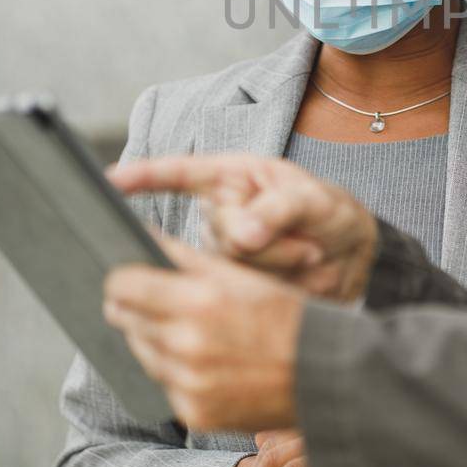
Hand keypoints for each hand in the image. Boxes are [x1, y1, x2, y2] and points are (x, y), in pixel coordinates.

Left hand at [104, 234, 303, 430]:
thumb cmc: (288, 318)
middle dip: (133, 306)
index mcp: (199, 299)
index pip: (123, 284)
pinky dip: (174, 372)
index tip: (127, 274)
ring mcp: (188, 383)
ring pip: (142, 351)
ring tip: (182, 328)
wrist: (326, 377)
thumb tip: (142, 242)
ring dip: (153, 337)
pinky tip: (201, 361)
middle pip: (124, 318)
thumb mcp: (243, 276)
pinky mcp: (193, 413)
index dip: (121, 277)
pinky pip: (164, 384)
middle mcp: (186, 343)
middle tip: (147, 298)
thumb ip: (189, 260)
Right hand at [109, 154, 380, 301]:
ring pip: (231, 269)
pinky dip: (278, 287)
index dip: (143, 177)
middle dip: (270, 244)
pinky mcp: (233, 287)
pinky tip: (300, 277)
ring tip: (310, 255)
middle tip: (309, 243)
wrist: (357, 260)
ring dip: (280, 266)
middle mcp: (220, 214)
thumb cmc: (332, 214)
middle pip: (220, 235)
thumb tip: (242, 235)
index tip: (109, 181)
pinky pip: (240, 292)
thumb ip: (279, 210)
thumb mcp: (315, 200)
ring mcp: (225, 253)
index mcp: (232, 179)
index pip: (179, 174)